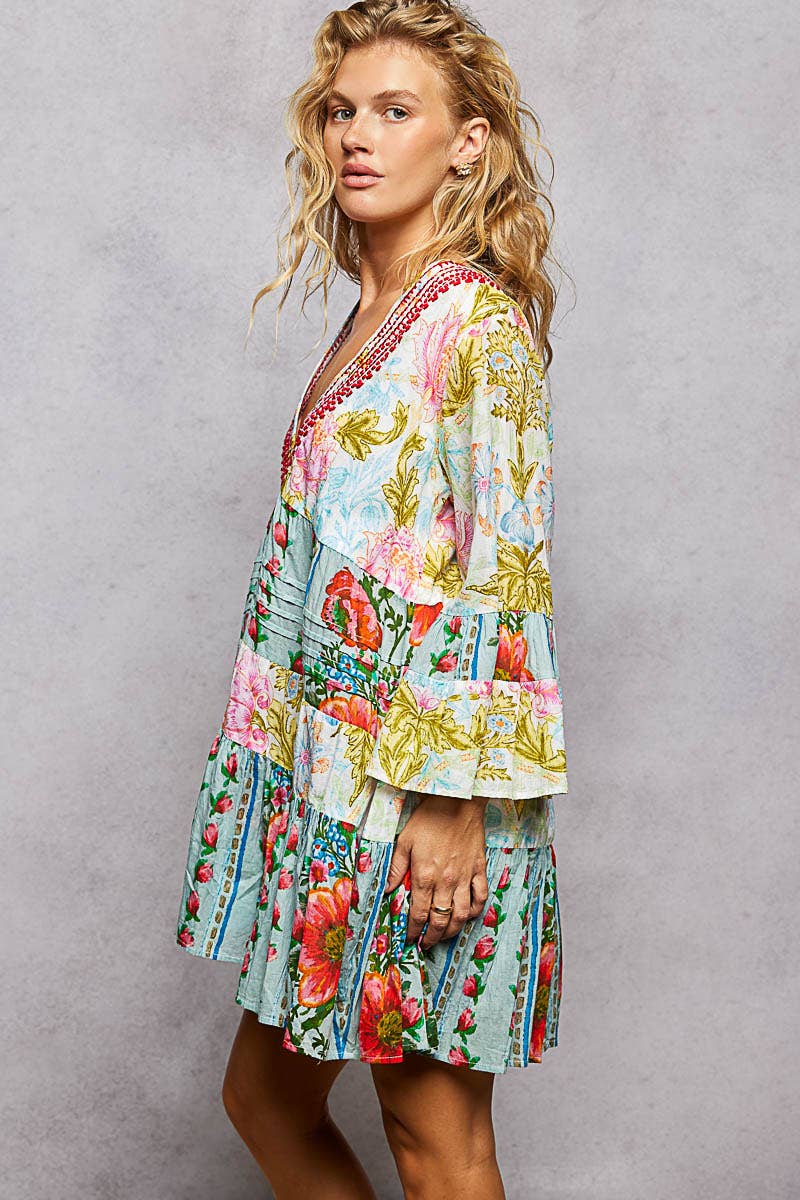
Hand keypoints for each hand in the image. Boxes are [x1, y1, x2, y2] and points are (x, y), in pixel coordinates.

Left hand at [383, 794, 489, 948]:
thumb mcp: (405, 840)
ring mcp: (465, 877)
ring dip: (453, 930)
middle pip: (440, 920)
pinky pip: (480, 897)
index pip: (418, 913)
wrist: (458, 801)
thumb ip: (396, 868)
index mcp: (425, 876)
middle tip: (426, 944)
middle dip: (432, 937)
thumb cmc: (429, 818)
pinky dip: (475, 910)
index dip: (413, 930)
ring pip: (461, 914)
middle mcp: (446, 882)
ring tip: (445, 936)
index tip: (409, 938)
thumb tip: (387, 890)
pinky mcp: (479, 869)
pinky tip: (468, 915)